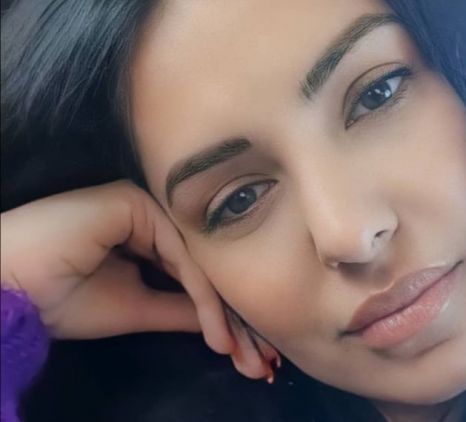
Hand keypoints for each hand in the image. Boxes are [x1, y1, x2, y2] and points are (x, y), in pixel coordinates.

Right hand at [0, 180, 233, 354]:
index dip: (223, 313)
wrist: (9, 289)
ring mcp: (146, 205)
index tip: (247, 352)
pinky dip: (201, 295)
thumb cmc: (61, 298)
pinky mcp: (136, 202)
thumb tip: (225, 321)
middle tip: (258, 359)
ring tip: (240, 351)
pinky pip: (180, 254)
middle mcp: (152, 216)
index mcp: (148, 235)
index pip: (196, 273)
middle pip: (204, 265)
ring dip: (222, 311)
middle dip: (232, 315)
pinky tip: (215, 329)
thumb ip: (181, 308)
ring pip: (198, 262)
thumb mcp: (137, 308)